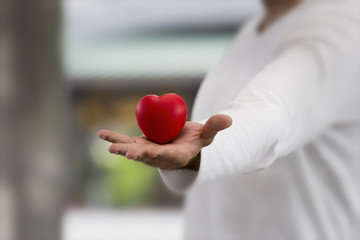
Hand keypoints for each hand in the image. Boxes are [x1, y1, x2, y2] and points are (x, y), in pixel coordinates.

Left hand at [98, 114, 231, 170]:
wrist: (181, 146)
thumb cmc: (195, 141)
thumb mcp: (206, 135)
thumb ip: (214, 127)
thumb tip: (229, 119)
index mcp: (176, 157)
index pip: (169, 156)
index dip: (162, 155)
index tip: (155, 152)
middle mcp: (158, 158)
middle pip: (147, 157)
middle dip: (137, 155)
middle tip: (128, 154)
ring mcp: (146, 153)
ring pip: (133, 150)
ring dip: (122, 148)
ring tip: (110, 146)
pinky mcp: (139, 145)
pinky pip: (126, 141)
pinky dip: (114, 138)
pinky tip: (101, 134)